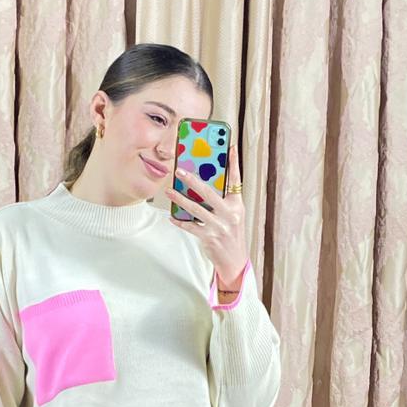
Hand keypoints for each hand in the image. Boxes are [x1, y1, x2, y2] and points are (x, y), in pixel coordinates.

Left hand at [164, 138, 247, 289]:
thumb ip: (222, 200)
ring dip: (180, 199)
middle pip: (209, 192)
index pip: (235, 180)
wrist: (234, 260)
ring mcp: (219, 226)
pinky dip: (180, 221)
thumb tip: (204, 184)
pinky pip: (190, 226)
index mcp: (237, 205)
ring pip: (196, 209)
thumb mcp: (233, 215)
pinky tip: (171, 217)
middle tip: (180, 171)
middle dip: (193, 180)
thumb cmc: (231, 234)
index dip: (233, 163)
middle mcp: (230, 214)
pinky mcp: (209, 237)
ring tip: (169, 192)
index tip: (229, 146)